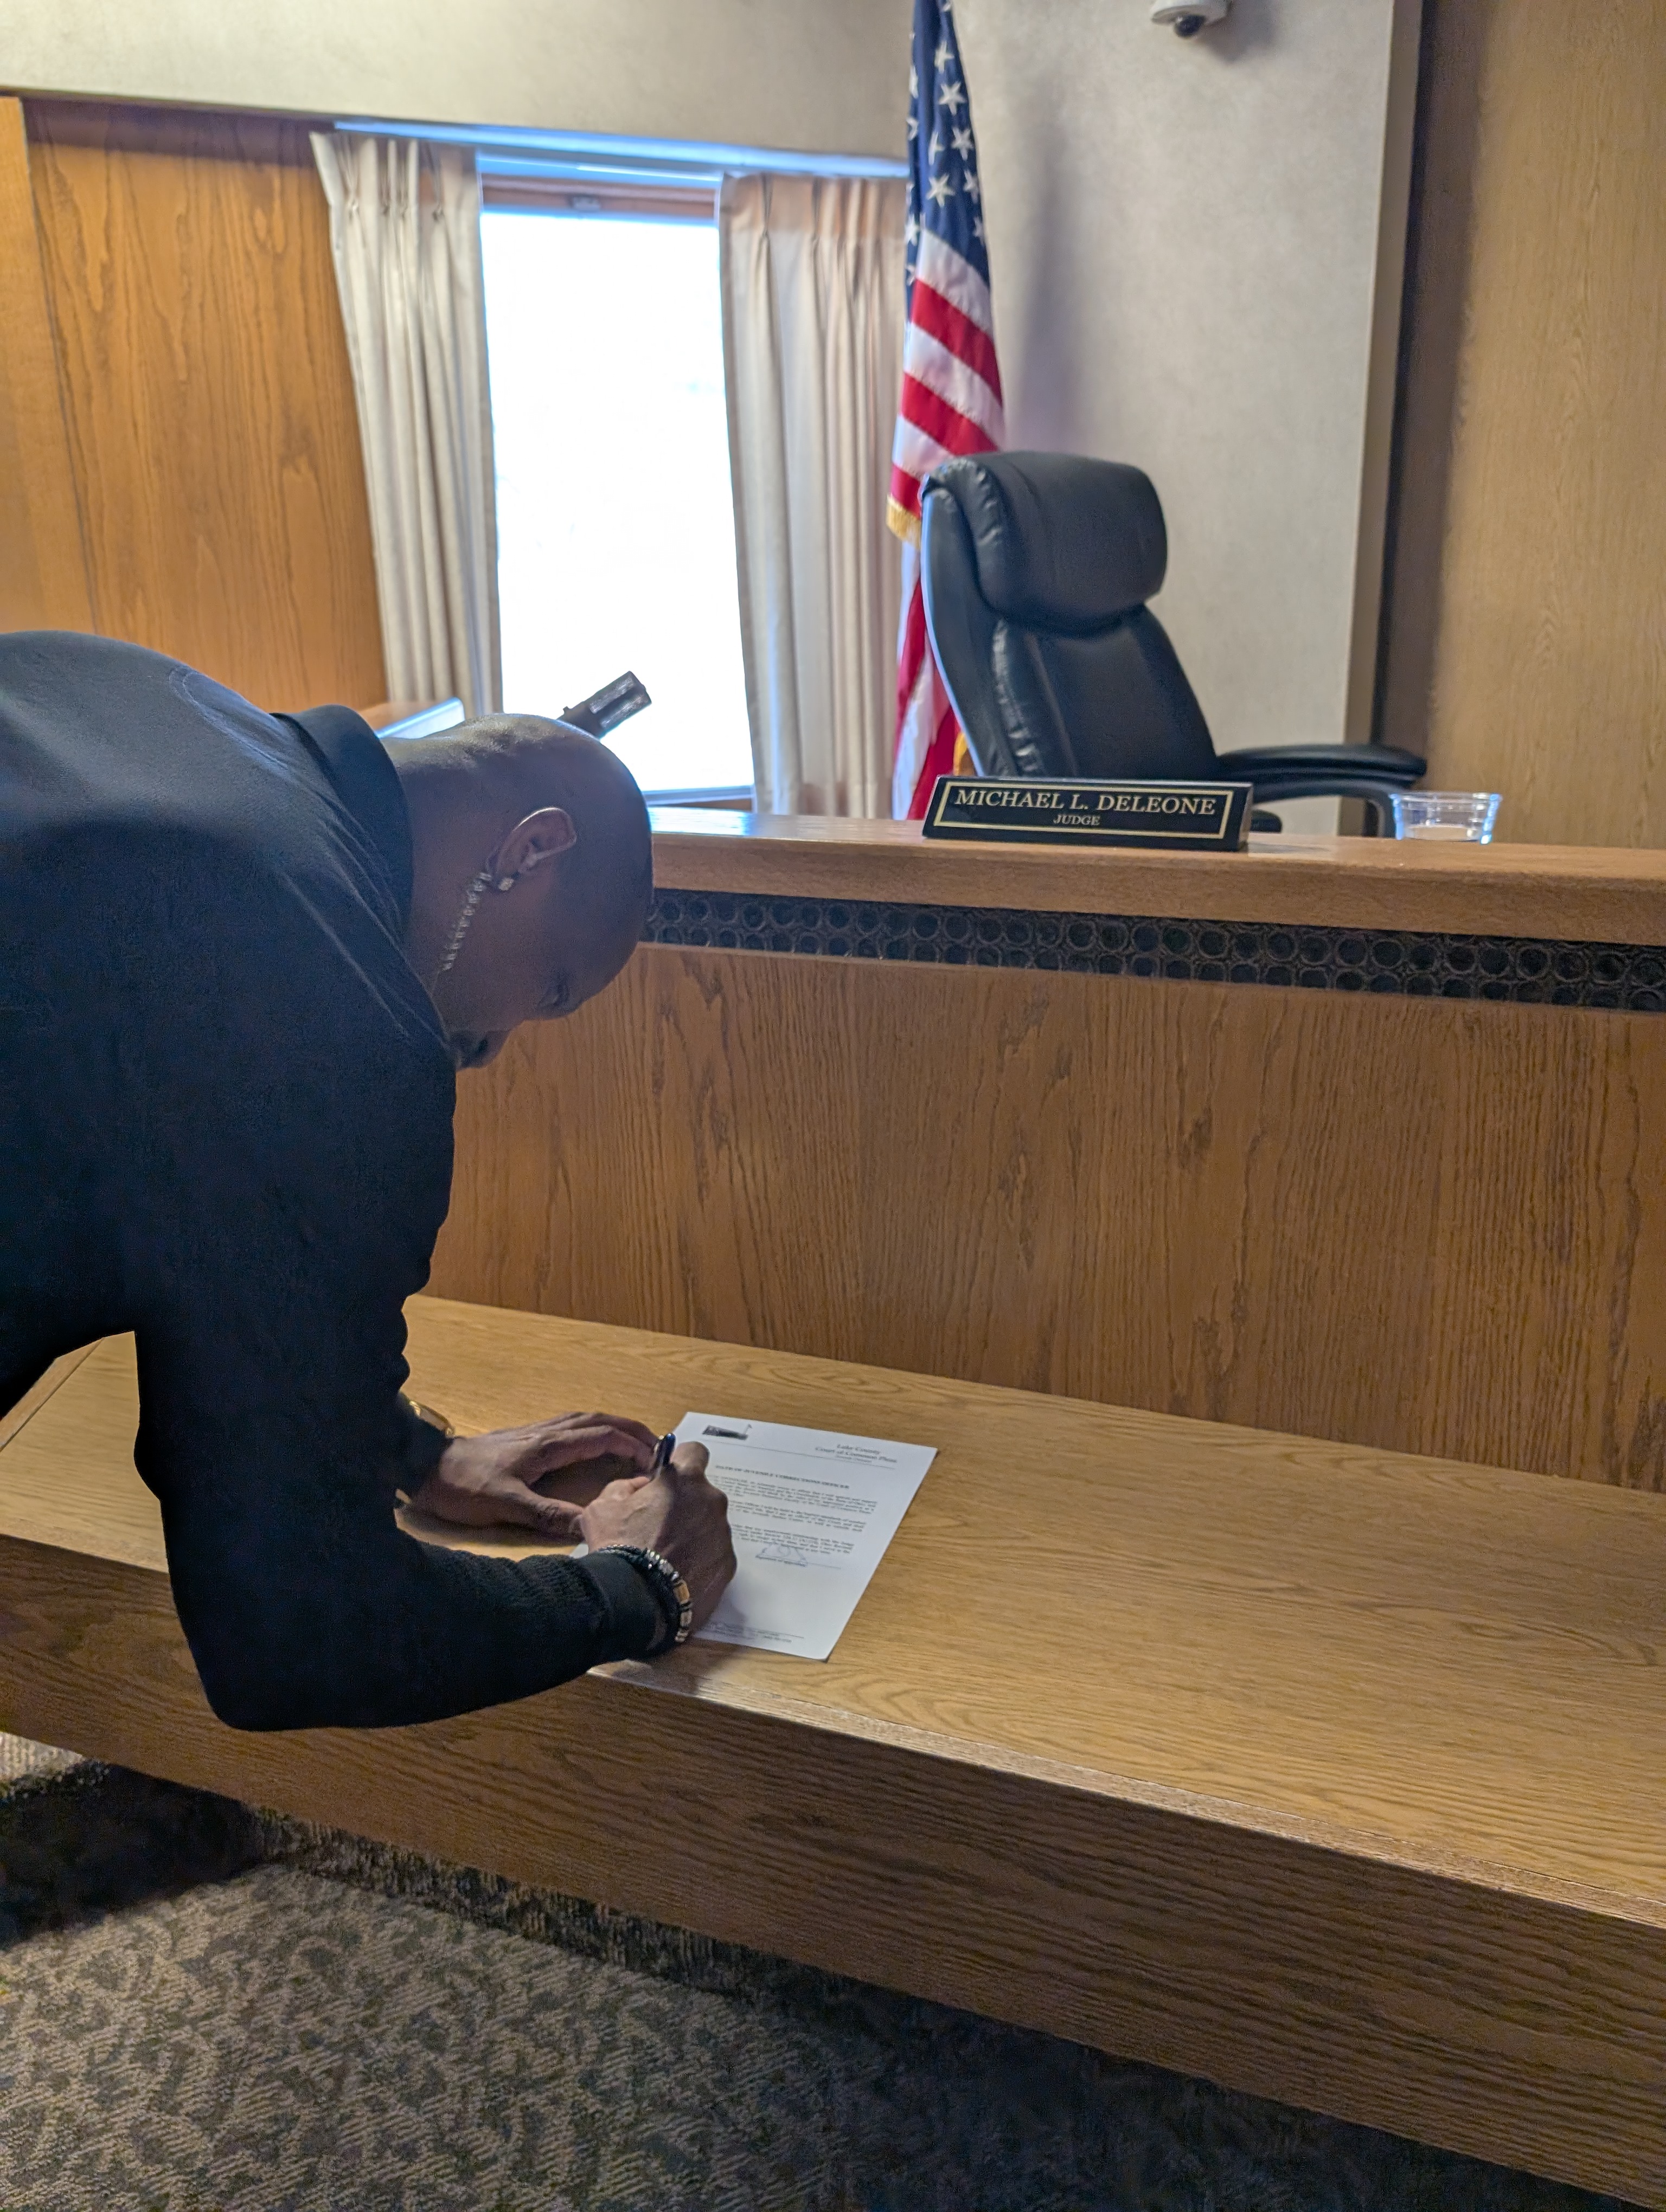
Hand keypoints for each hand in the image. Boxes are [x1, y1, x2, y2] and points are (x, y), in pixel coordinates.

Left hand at [407, 1412, 656, 1541]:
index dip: (632, 1445)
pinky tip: (593, 1443)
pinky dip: (593, 1430)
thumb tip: (592, 1526)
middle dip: (631, 1429)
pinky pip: (570, 1426)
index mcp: (547, 1446)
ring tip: (635, 1441)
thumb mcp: (507, 1506)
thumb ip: (549, 1516)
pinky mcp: (525, 1440)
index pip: (601, 1435)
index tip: (655, 1461)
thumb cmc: (464, 1486)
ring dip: (613, 1426)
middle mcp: (545, 1433)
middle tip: (658, 1445)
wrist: (424, 1468)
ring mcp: (534, 1433)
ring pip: (584, 1420)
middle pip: (598, 1420)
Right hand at [579, 1441, 736, 1634]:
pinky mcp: (728, 1565)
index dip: (680, 1461)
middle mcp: (712, 1502)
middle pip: (703, 1493)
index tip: (669, 1478)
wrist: (636, 1600)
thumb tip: (643, 1486)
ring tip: (667, 1556)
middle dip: (686, 1504)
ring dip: (694, 1533)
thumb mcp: (603, 1506)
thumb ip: (626, 1486)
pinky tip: (678, 1574)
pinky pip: (715, 1554)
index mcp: (684, 1480)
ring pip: (710, 1525)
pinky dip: (701, 1560)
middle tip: (660, 1525)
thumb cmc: (618, 1547)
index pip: (695, 1451)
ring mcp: (723, 1535)